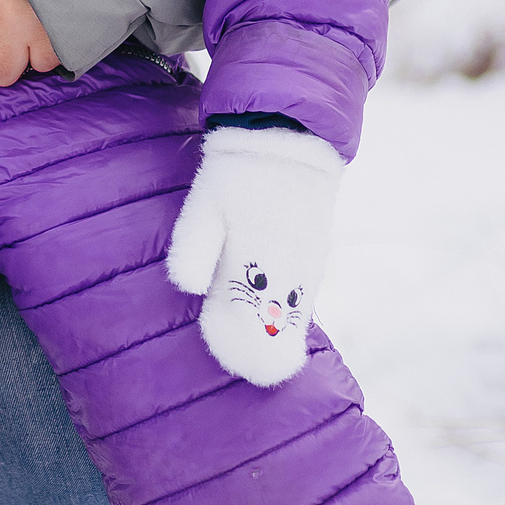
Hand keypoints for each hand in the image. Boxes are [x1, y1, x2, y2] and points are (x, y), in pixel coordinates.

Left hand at [165, 127, 343, 385]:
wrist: (287, 140)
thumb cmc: (235, 175)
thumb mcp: (203, 206)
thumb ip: (194, 249)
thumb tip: (188, 291)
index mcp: (260, 264)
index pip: (254, 326)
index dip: (240, 347)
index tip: (227, 359)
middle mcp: (292, 272)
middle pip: (278, 330)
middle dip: (258, 348)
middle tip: (239, 364)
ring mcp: (309, 266)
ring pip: (294, 317)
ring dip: (274, 332)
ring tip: (254, 348)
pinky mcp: (316, 257)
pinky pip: (303, 299)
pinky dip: (287, 313)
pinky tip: (271, 318)